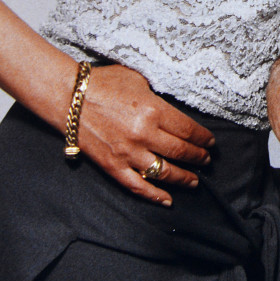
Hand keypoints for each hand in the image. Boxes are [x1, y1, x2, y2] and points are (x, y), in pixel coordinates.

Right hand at [77, 64, 214, 205]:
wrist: (68, 97)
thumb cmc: (104, 83)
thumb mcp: (139, 80)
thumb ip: (158, 98)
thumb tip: (174, 111)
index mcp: (153, 110)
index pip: (188, 130)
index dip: (203, 138)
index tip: (211, 142)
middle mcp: (143, 134)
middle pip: (180, 152)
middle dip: (198, 157)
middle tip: (207, 160)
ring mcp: (127, 153)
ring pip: (163, 172)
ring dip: (183, 178)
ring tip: (194, 180)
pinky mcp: (112, 166)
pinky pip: (137, 185)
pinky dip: (154, 195)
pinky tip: (167, 200)